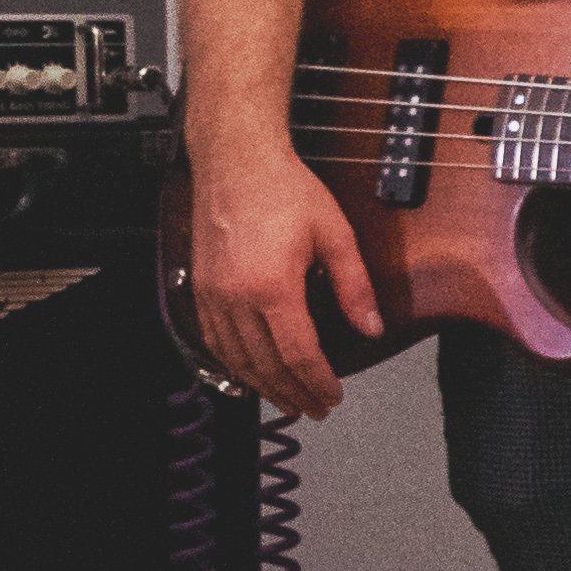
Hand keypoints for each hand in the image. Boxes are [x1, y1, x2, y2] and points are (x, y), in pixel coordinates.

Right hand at [186, 144, 379, 419]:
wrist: (236, 161)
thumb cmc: (284, 190)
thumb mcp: (335, 235)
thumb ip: (355, 287)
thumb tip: (371, 327)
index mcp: (273, 287)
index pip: (299, 354)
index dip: (318, 383)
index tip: (333, 397)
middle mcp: (236, 297)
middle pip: (266, 365)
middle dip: (293, 393)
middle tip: (315, 409)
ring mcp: (212, 295)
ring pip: (236, 359)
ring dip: (263, 386)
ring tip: (287, 400)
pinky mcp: (200, 289)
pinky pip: (214, 341)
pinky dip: (233, 365)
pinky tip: (249, 374)